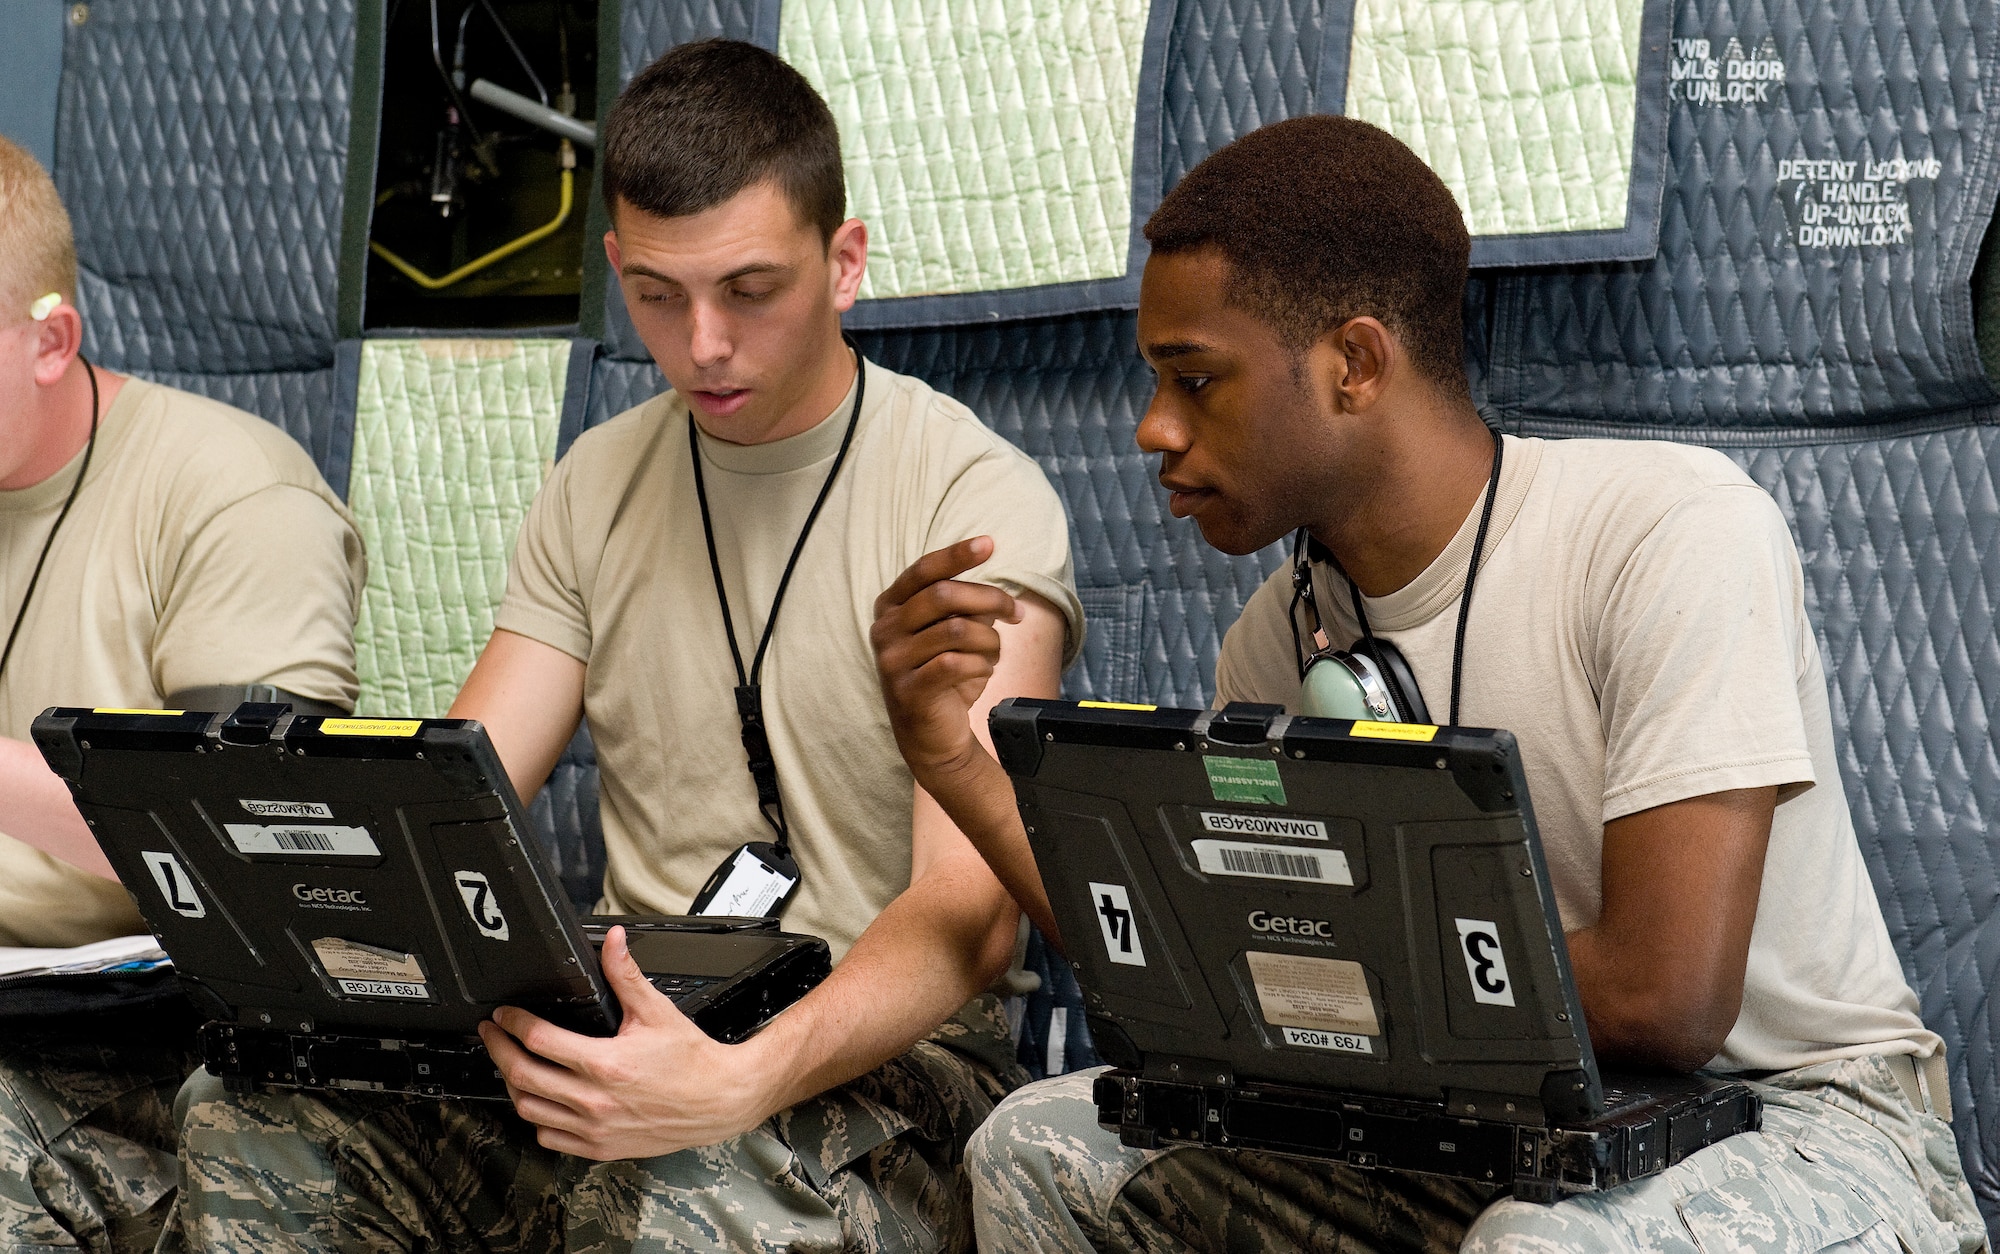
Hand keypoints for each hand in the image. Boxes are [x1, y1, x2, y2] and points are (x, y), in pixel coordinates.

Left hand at [479, 926, 775, 1158]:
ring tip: (511, 1064)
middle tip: (492, 1034)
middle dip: (498, 1049)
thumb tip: (612, 942)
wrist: (719, 1101)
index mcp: (605, 1063)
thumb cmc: (692, 1061)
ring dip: (513, 1085)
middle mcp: (595, 1100)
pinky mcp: (600, 1147)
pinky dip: (537, 1119)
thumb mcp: (657, 1011)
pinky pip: (550, 1137)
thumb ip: (626, 975)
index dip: (513, 1023)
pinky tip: (541, 1100)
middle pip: (522, 1076)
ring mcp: (595, 1128)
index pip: (539, 1040)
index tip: (504, 1014)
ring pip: (530, 1110)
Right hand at [871, 536, 1021, 778]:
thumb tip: (996, 596)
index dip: (957, 555)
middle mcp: (885, 629)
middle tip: (1015, 613)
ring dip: (989, 641)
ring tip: (993, 654)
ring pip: (957, 630)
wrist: (931, 736)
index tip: (989, 543)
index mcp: (891, 606)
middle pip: (944, 595)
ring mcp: (892, 661)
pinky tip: (983, 671)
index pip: (924, 570)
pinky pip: (955, 663)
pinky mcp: (908, 690)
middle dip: (989, 600)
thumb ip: (965, 609)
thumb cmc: (945, 676)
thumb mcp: (953, 634)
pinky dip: (981, 665)